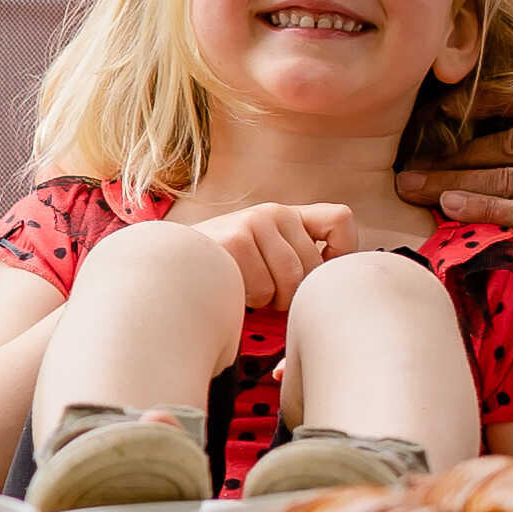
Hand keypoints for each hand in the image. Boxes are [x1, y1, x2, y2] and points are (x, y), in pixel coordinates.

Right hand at [192, 200, 357, 314]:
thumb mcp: (263, 251)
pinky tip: (233, 288)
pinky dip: (249, 299)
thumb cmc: (223, 266)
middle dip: (295, 294)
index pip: (340, 220)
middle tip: (270, 296)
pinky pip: (263, 287)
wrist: (171, 261)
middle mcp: (274, 212)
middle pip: (314, 267)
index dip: (342, 254)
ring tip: (250, 291)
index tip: (321, 277)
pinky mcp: (235, 240)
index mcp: (287, 214)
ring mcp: (254, 223)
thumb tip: (332, 284)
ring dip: (271, 299)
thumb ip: (294, 255)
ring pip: (291, 280)